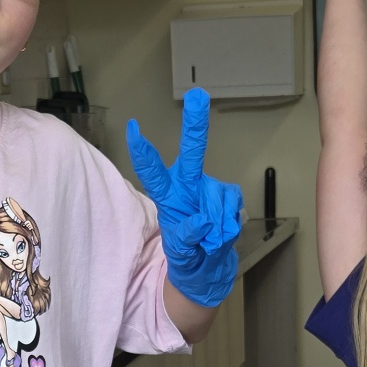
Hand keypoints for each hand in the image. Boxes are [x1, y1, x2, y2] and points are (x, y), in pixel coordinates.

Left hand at [127, 87, 244, 307]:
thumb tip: (203, 221)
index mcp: (167, 197)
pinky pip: (233, 205)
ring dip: (217, 222)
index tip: (133, 128)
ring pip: (217, 194)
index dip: (143, 152)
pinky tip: (222, 234)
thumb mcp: (180, 253)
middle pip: (192, 153)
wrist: (208, 270)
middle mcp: (188, 186)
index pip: (152, 172)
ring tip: (211, 242)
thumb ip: (187, 238)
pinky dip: (229, 225)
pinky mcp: (229, 197)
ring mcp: (209, 189)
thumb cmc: (187, 257)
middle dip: (195, 126)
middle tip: (197, 95)